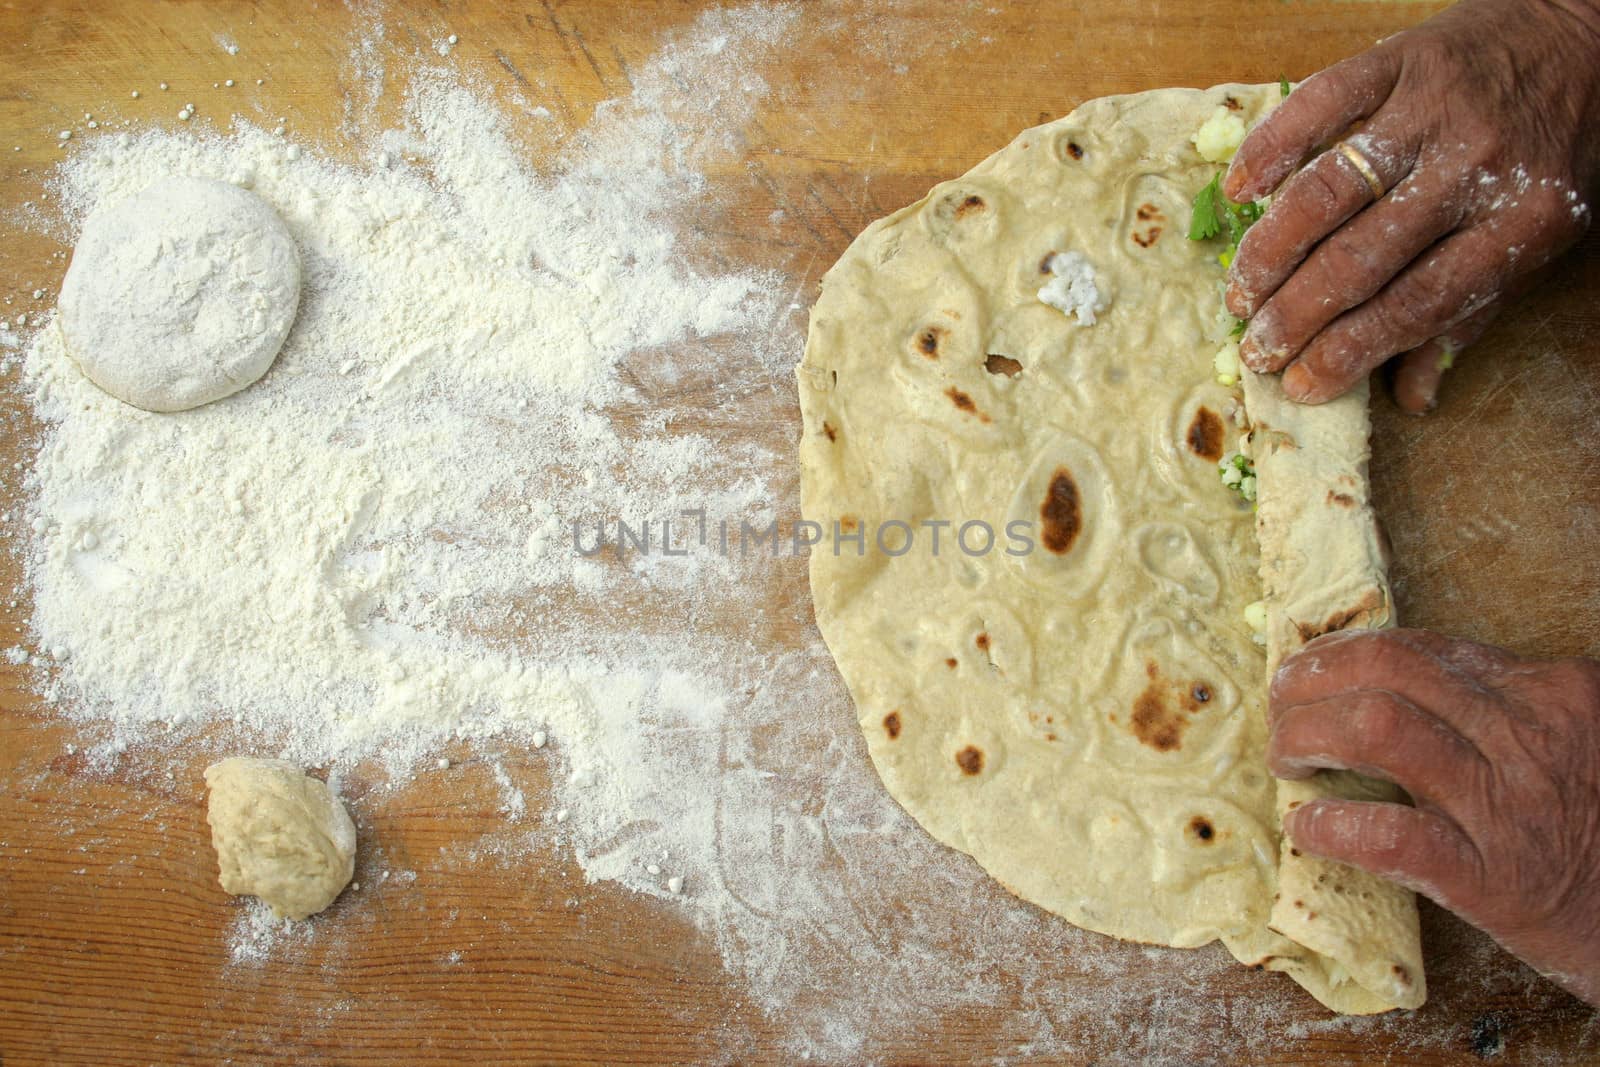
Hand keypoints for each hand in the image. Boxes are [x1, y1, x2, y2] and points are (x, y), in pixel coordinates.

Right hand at [1223, 0, 1599, 411]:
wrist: (1583, 35)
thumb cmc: (1555, 151)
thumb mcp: (1540, 237)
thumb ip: (1473, 312)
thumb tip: (1412, 398)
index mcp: (1523, 221)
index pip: (1420, 302)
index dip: (1350, 349)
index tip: (1300, 382)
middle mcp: (1475, 166)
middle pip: (1363, 257)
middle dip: (1297, 314)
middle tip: (1257, 347)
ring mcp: (1433, 108)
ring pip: (1330, 190)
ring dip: (1272, 250)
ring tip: (1241, 293)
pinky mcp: (1399, 60)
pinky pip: (1319, 105)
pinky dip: (1270, 149)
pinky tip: (1239, 193)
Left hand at [1268, 628, 1599, 1005]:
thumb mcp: (1568, 740)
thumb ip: (1496, 711)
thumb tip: (1384, 691)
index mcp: (1548, 691)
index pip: (1420, 648)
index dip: (1344, 653)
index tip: (1311, 670)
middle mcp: (1528, 734)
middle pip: (1385, 670)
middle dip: (1312, 679)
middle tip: (1280, 704)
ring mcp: (1507, 805)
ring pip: (1376, 729)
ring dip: (1307, 736)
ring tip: (1286, 759)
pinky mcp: (1492, 879)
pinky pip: (1390, 835)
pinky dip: (1333, 826)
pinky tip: (1308, 828)